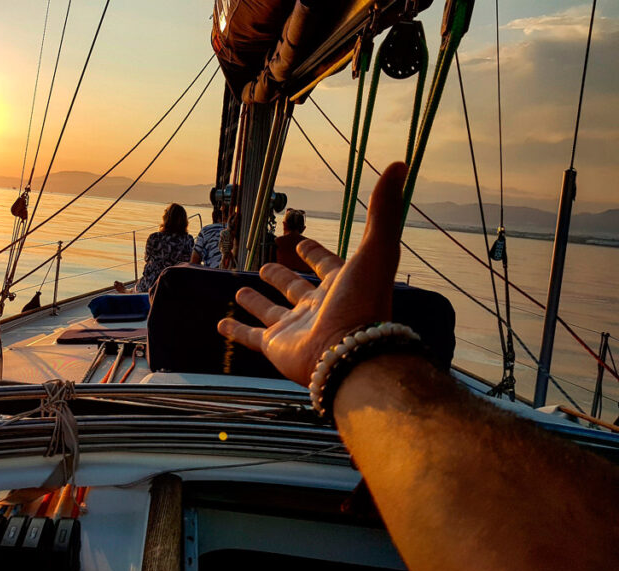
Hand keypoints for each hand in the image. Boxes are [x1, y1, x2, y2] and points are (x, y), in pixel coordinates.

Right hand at [217, 162, 405, 384]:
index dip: (313, 253)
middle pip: (295, 288)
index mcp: (341, 285)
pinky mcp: (276, 347)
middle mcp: (317, 306)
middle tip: (266, 266)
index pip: (325, 264)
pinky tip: (220, 325)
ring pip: (271, 312)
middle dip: (281, 277)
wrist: (350, 355)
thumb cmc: (363, 302)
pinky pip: (251, 337)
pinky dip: (236, 332)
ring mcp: (295, 328)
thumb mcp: (376, 249)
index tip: (300, 244)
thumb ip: (383, 210)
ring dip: (256, 303)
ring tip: (241, 292)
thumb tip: (399, 164)